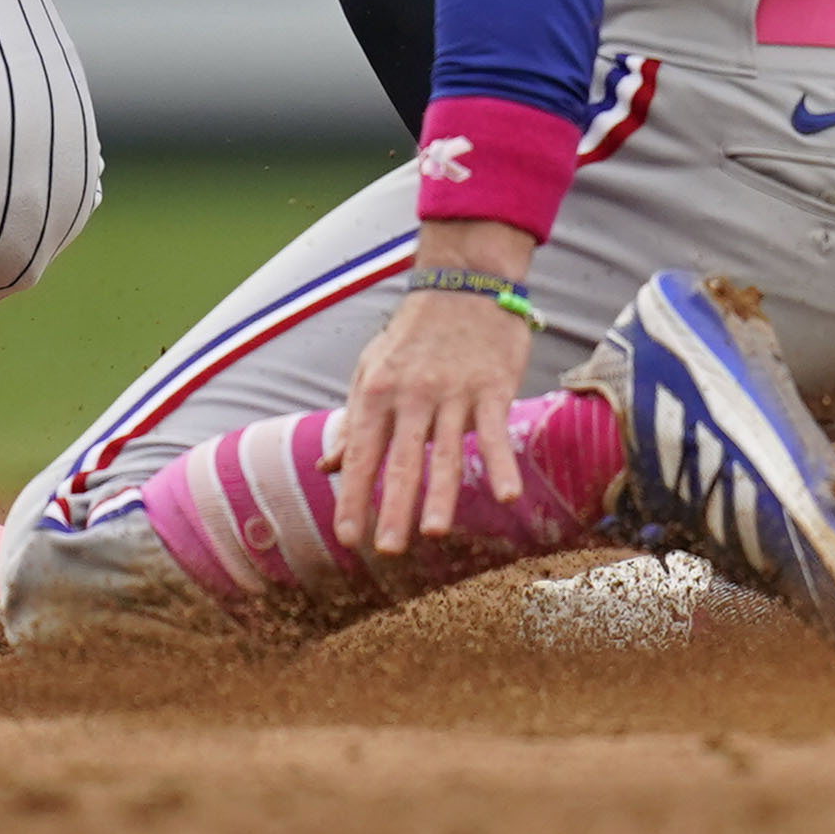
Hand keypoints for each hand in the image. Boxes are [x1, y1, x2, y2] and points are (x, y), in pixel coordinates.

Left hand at [326, 221, 536, 554]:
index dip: (354, 495)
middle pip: (402, 460)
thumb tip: (326, 466)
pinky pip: (497, 433)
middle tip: (386, 549)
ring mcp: (454, 392)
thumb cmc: (413, 335)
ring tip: (432, 532)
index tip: (347, 536)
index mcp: (376, 391)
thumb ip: (354, 420)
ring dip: (441, 494)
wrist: (464, 284)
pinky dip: (502, 465)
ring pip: (447, 451)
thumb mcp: (371, 369)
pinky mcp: (493, 388)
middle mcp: (412, 394)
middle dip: (393, 507)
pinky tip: (507, 496)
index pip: (362, 452)